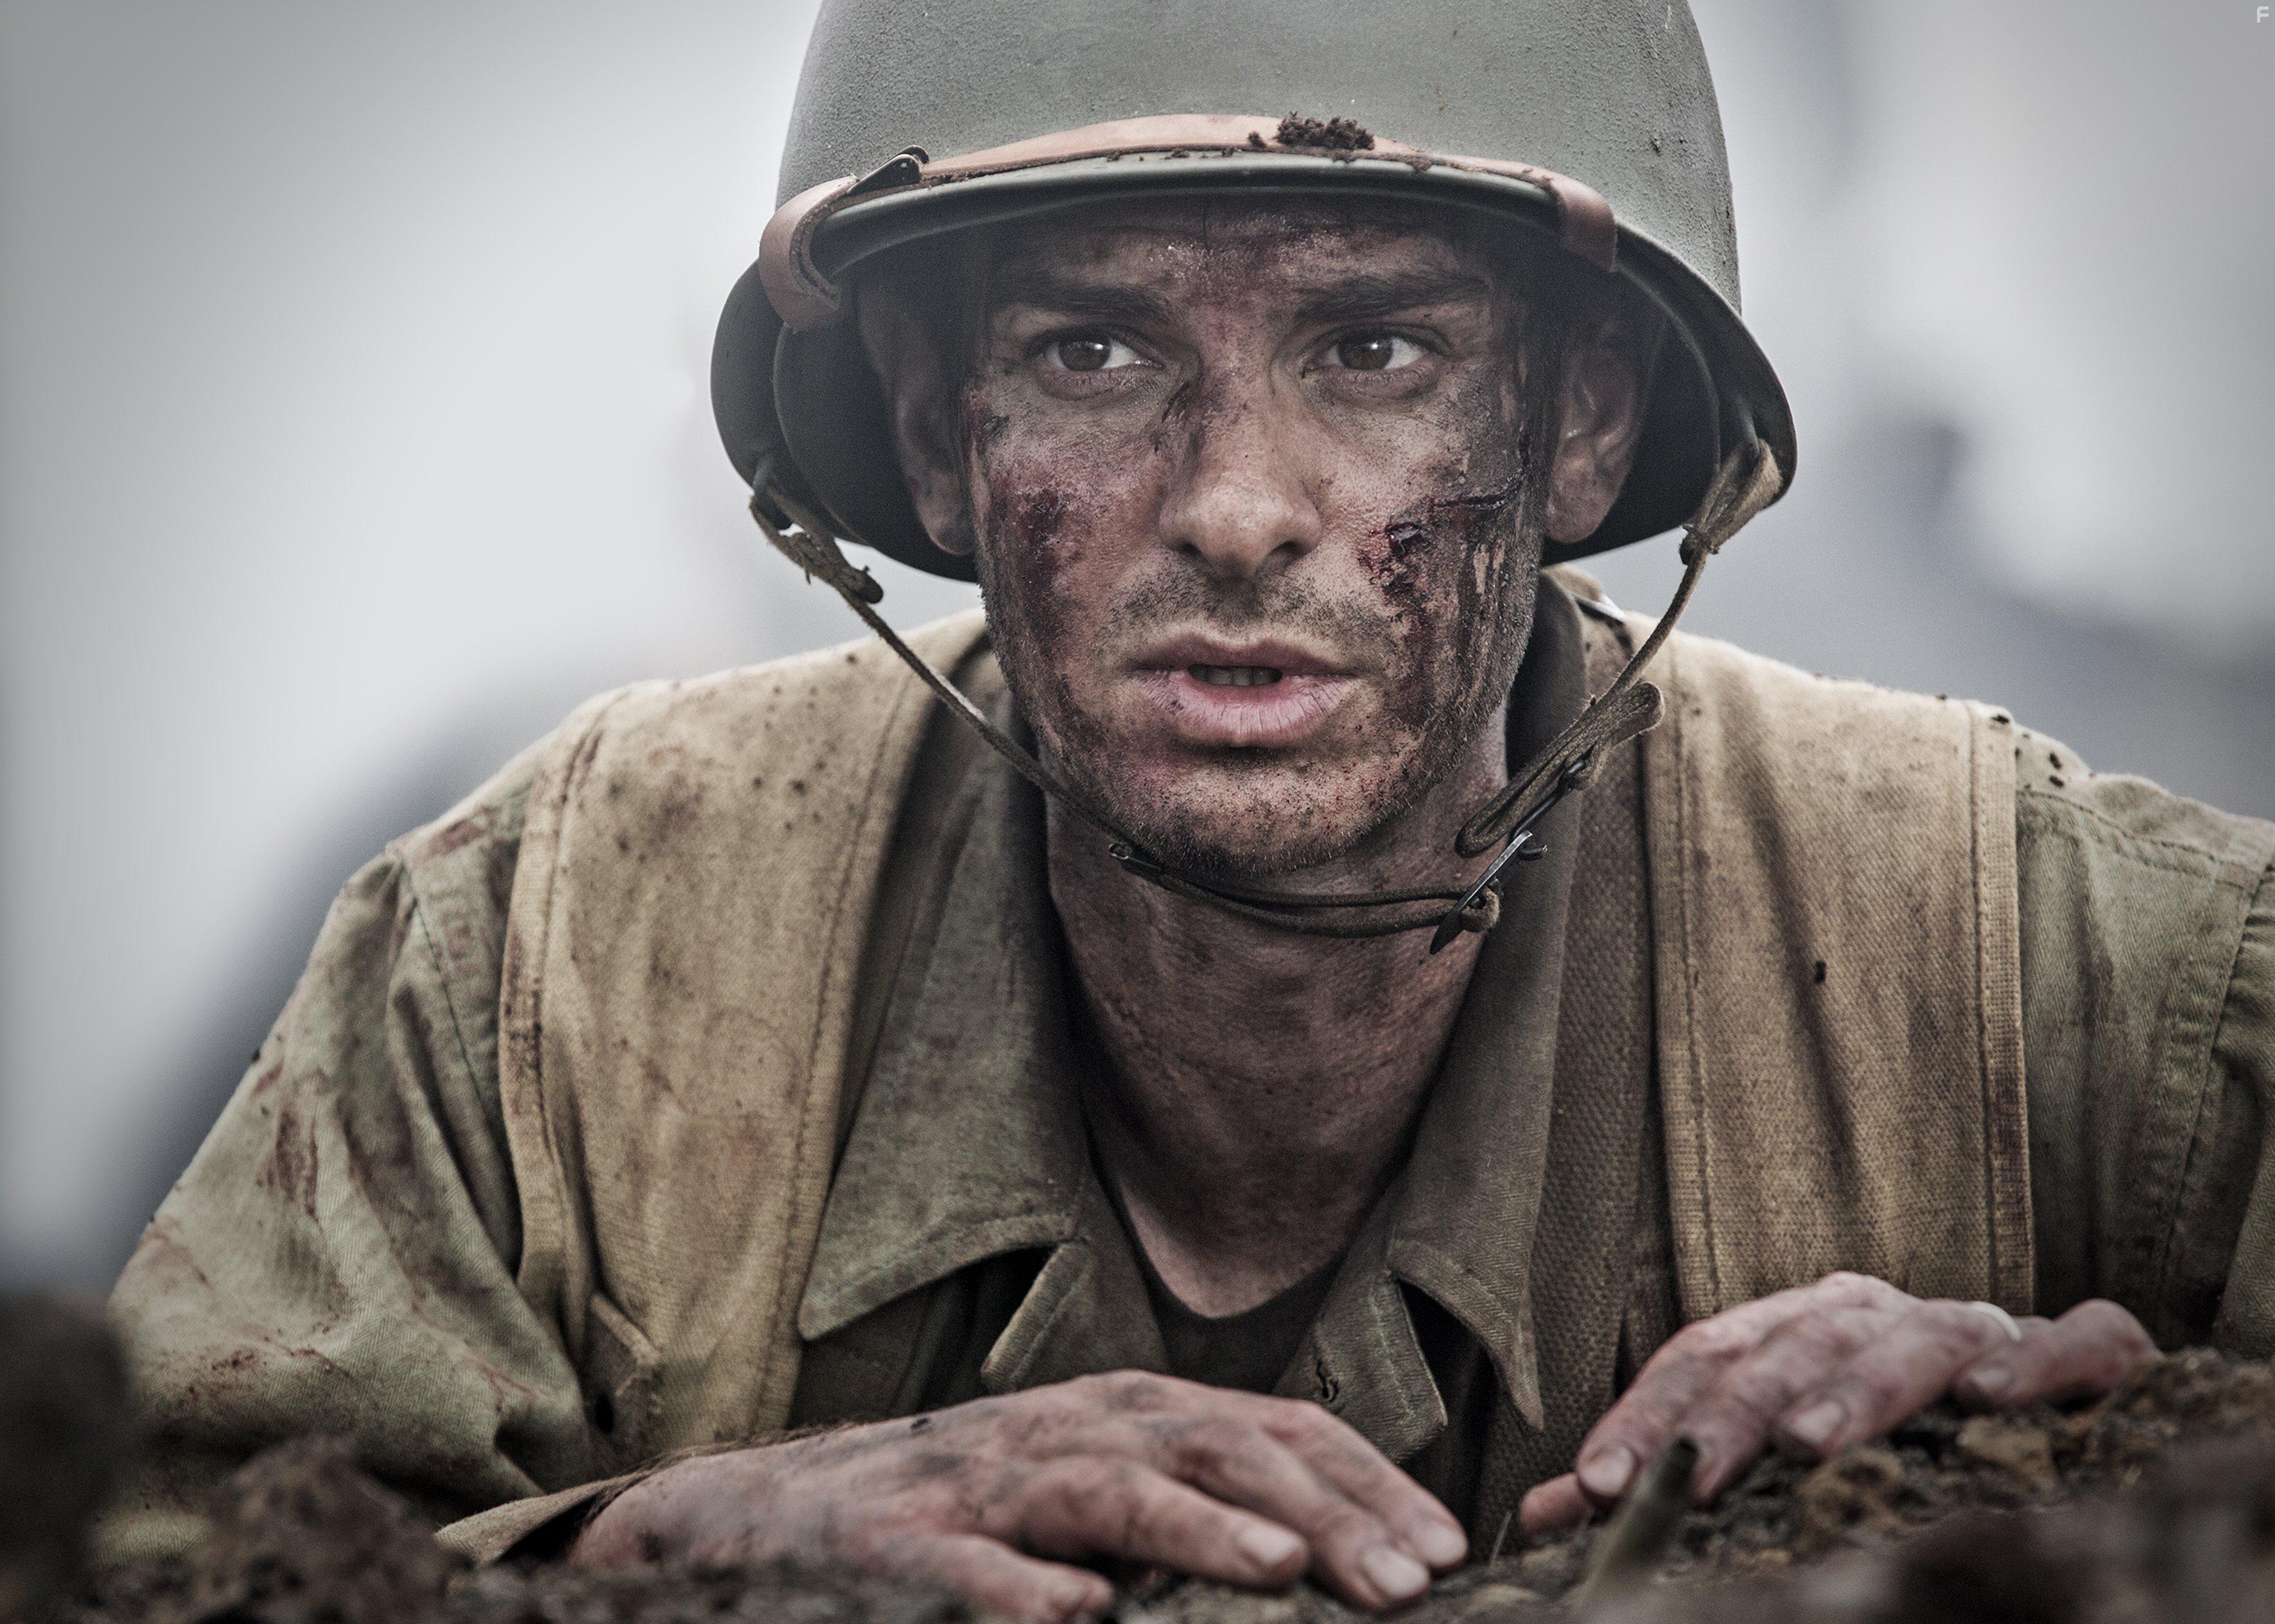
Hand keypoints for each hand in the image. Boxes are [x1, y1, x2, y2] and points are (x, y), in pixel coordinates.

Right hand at [570, 1370, 1467, 1621]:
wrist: (777, 1518)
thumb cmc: (969, 1512)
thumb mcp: (1094, 1487)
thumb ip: (1198, 1505)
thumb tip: (1337, 1551)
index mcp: (1125, 1415)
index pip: (1268, 1432)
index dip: (1361, 1483)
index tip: (1445, 1552)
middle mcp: (1068, 1429)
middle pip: (1211, 1450)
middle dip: (1317, 1513)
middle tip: (1407, 1580)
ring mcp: (983, 1483)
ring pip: (1105, 1491)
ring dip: (1198, 1533)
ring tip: (1282, 1575)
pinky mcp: (902, 1546)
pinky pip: (970, 1568)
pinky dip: (1025, 1594)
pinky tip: (1077, 1621)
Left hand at [1519, 1272, 2156, 1537]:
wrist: (2051, 1403)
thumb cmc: (1887, 1437)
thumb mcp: (1770, 1454)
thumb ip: (1662, 1481)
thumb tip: (1543, 1518)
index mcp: (1799, 1328)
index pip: (1705, 1359)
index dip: (1648, 1417)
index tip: (1596, 1485)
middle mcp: (1876, 1313)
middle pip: (1790, 1350)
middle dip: (1732, 1415)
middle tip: (1689, 1475)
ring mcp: (1976, 1325)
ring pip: (1909, 1340)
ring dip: (1856, 1388)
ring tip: (1811, 1442)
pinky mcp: (2085, 1349)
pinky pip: (2068, 1342)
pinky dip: (2031, 1359)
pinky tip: (1988, 1395)